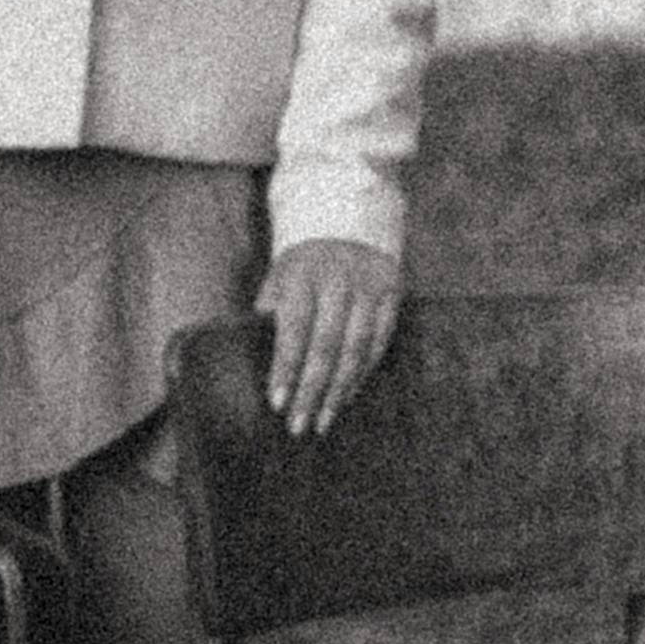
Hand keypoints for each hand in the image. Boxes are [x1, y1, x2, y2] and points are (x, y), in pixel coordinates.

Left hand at [256, 243, 400, 440]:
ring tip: (323, 420)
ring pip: (356, 349)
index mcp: (302, 277)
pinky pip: (380, 342)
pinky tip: (347, 396)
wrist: (349, 218)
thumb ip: (269, 311)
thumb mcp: (279, 275)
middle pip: (326, 346)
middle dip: (311, 390)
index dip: (285, 369)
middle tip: (299, 426)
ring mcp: (368, 289)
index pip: (294, 330)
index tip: (277, 403)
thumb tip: (252, 353)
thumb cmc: (303, 261)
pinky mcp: (392, 294)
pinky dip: (363, 373)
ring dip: (339, 389)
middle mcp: (337, 283)